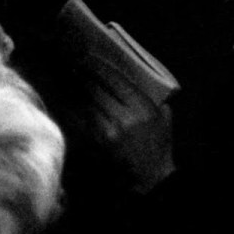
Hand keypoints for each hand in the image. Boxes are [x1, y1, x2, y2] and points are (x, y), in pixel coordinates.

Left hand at [58, 54, 175, 192]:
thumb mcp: (164, 116)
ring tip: (70, 77)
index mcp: (142, 108)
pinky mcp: (97, 143)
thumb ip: (149, 97)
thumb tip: (127, 78)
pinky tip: (69, 100)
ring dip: (76, 89)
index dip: (99, 66)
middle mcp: (124, 118)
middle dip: (84, 74)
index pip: (115, 80)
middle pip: (96, 89)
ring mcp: (108, 131)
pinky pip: (82, 120)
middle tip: (74, 63)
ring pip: (86, 103)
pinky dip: (75, 108)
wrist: (151, 176)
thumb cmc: (158, 144)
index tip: (89, 57)